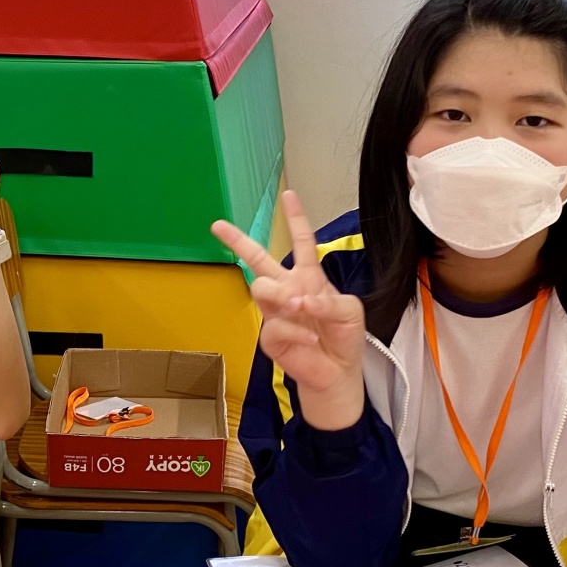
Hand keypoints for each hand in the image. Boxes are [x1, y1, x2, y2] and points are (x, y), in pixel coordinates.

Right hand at [212, 190, 368, 429]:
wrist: (337, 372)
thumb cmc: (344, 337)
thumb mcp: (349, 312)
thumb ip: (328, 301)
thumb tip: (301, 301)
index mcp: (310, 276)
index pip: (302, 242)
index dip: (296, 219)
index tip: (289, 195)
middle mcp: (288, 289)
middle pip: (258, 259)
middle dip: (237, 240)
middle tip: (217, 226)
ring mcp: (275, 312)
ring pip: (262, 288)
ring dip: (283, 297)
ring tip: (301, 309)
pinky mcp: (270, 336)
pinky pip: (275, 325)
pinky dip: (295, 331)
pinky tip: (309, 340)